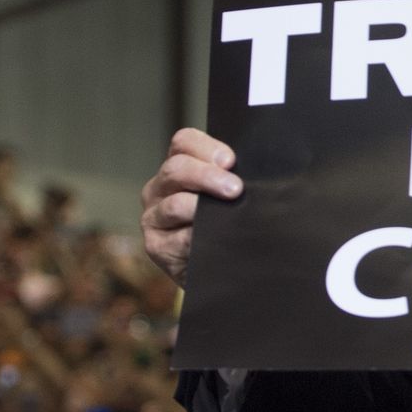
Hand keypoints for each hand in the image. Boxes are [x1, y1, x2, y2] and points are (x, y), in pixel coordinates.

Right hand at [140, 129, 241, 285]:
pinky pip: (177, 238)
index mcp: (178, 169)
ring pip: (175, 204)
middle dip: (208, 176)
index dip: (206, 148)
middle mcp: (159, 189)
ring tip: (227, 215)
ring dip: (202, 208)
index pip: (184, 142)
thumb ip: (232, 179)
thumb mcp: (227, 196)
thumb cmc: (224, 224)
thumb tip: (258, 175)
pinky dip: (197, 238)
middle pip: (177, 169)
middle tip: (235, 189)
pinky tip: (215, 240)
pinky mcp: (156, 246)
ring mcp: (153, 217)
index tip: (230, 161)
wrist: (214, 268)